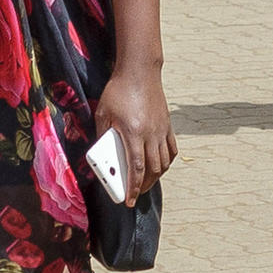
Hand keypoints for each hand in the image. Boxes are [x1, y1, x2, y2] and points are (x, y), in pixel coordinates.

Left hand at [93, 66, 176, 201]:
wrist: (139, 71)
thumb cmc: (118, 90)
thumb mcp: (103, 113)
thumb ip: (102, 135)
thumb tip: (101, 155)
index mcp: (134, 133)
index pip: (137, 169)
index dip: (133, 188)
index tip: (128, 201)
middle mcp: (151, 134)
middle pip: (153, 170)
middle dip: (145, 187)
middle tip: (135, 194)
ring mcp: (162, 130)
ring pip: (164, 163)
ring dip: (156, 177)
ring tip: (146, 182)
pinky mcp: (167, 125)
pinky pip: (171, 150)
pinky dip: (167, 162)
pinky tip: (160, 166)